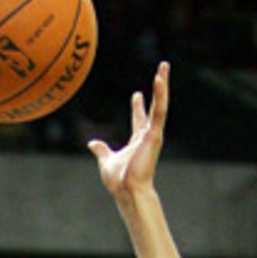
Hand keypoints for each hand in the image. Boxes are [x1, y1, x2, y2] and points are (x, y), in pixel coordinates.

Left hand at [88, 62, 168, 198]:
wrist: (127, 191)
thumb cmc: (119, 181)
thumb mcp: (106, 161)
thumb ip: (101, 150)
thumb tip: (92, 143)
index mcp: (138, 141)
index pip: (139, 120)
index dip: (138, 107)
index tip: (136, 94)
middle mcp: (148, 136)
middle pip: (155, 106)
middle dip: (158, 89)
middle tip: (161, 71)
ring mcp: (153, 134)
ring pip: (161, 104)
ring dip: (163, 85)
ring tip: (164, 66)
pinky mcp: (155, 135)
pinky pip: (159, 111)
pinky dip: (160, 95)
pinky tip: (159, 80)